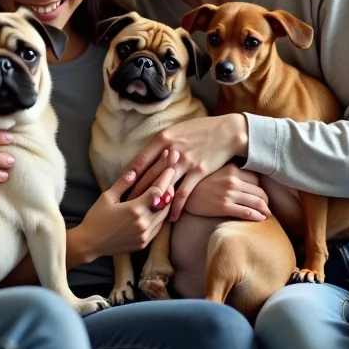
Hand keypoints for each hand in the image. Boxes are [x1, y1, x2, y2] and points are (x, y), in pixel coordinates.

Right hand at [74, 159, 177, 259]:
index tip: (169, 170)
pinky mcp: (143, 243)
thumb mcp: (107, 198)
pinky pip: (158, 228)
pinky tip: (159, 210)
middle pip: (165, 204)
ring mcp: (144, 235)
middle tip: (170, 179)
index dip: (165, 180)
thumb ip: (122, 184)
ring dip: (167, 204)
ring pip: (164, 217)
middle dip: (169, 190)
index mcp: (134, 209)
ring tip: (167, 192)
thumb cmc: (96, 218)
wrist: (90, 244)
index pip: (157, 192)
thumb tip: (134, 171)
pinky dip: (161, 217)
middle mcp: (143, 223)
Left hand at [129, 114, 249, 220]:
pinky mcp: (198, 172)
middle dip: (135, 192)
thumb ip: (162, 142)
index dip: (128, 176)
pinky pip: (183, 194)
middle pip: (148, 175)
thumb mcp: (177, 130)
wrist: (227, 131)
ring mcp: (185, 162)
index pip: (139, 160)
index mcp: (163, 138)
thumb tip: (148, 154)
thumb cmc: (201, 129)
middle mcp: (171, 150)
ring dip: (152, 202)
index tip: (120, 187)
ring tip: (143, 214)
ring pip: (163, 186)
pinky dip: (176, 207)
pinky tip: (171, 218)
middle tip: (125, 206)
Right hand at [182, 163, 269, 220]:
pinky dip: (257, 216)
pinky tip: (261, 219)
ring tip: (267, 214)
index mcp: (231, 169)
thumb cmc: (198, 182)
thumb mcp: (214, 170)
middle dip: (265, 200)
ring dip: (265, 209)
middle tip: (267, 206)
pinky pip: (247, 212)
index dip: (260, 188)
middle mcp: (232, 180)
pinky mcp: (224, 207)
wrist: (181, 193)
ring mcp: (228, 194)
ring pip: (256, 202)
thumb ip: (229, 171)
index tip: (260, 194)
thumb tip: (245, 177)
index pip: (256, 179)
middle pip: (259, 191)